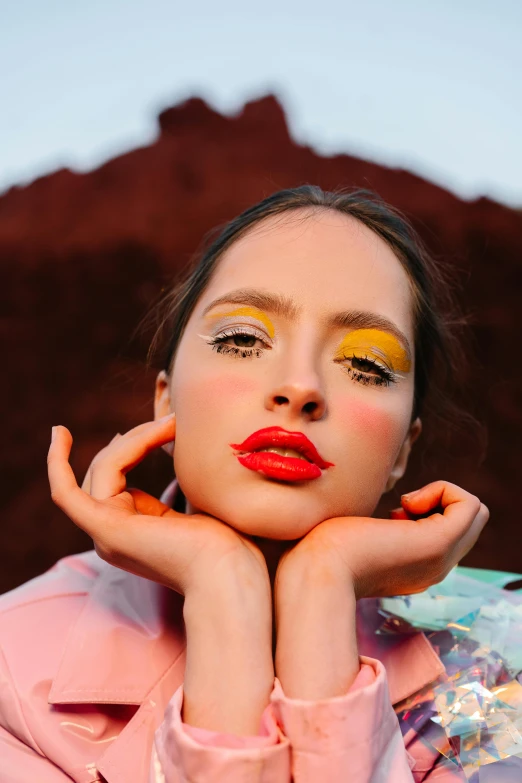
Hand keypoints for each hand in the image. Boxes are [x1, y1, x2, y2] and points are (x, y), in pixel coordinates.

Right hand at [47, 414, 269, 596]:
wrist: (233, 574)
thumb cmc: (229, 546)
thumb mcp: (200, 507)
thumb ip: (182, 486)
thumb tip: (185, 454)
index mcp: (133, 530)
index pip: (117, 477)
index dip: (132, 446)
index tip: (160, 425)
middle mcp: (112, 535)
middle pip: (107, 468)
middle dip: (139, 438)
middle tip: (176, 420)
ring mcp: (105, 534)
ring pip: (103, 468)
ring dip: (137, 439)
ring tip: (174, 423)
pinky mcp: (106, 529)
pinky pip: (65, 493)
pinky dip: (56, 462)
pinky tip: (58, 433)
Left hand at [276, 481, 489, 598]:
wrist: (312, 574)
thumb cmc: (320, 552)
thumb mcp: (359, 538)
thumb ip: (380, 532)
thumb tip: (396, 513)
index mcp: (418, 568)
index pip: (452, 532)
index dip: (431, 509)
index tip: (394, 514)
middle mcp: (436, 567)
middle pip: (471, 521)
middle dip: (443, 499)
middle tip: (403, 507)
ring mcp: (439, 558)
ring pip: (476, 511)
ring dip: (444, 493)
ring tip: (406, 505)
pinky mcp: (436, 544)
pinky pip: (470, 504)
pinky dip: (443, 490)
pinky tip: (407, 503)